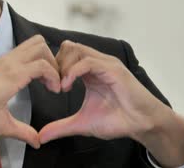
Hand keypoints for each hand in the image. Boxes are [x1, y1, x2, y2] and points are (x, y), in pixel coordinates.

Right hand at [0, 35, 60, 155]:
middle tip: (55, 81)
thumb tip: (36, 140)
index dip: (46, 63)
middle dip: (53, 59)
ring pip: (42, 47)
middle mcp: (8, 60)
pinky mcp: (13, 74)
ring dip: (54, 66)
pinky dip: (53, 76)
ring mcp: (10, 65)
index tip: (49, 84)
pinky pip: (42, 65)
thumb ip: (23, 130)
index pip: (31, 49)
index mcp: (5, 67)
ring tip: (55, 86)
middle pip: (38, 42)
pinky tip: (52, 90)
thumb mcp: (5, 123)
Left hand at [39, 40, 183, 165]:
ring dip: (63, 66)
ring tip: (61, 87)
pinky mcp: (113, 69)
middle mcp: (96, 63)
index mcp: (89, 71)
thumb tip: (42, 137)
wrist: (142, 125)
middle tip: (53, 85)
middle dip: (55, 64)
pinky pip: (88, 61)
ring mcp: (105, 64)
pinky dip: (73, 71)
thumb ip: (61, 127)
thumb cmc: (118, 120)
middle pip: (67, 47)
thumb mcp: (82, 123)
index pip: (64, 55)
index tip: (48, 86)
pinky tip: (67, 86)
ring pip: (75, 49)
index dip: (52, 68)